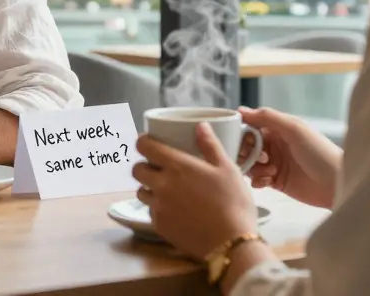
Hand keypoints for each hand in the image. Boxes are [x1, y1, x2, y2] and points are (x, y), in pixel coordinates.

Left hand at [133, 124, 258, 261]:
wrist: (231, 244)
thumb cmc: (233, 203)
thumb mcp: (228, 169)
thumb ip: (210, 145)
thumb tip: (200, 125)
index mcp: (177, 166)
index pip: (144, 147)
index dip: (143, 142)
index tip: (149, 142)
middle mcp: (162, 185)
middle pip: (137, 170)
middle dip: (144, 165)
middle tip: (159, 168)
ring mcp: (158, 207)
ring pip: (141, 192)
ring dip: (150, 188)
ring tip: (167, 190)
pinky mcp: (160, 226)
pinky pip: (151, 212)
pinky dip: (158, 208)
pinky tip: (175, 210)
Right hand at [238, 107, 341, 208]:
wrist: (337, 184)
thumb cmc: (319, 152)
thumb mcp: (294, 129)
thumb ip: (268, 117)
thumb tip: (240, 110)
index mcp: (279, 129)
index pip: (251, 126)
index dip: (242, 133)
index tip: (239, 140)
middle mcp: (275, 144)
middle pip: (248, 146)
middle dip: (247, 152)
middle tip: (259, 159)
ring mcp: (276, 163)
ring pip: (250, 163)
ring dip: (253, 167)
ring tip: (269, 170)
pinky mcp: (277, 181)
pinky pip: (257, 179)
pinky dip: (258, 180)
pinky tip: (267, 181)